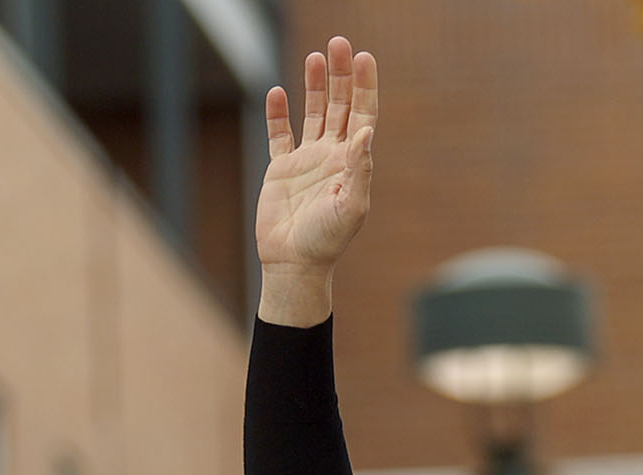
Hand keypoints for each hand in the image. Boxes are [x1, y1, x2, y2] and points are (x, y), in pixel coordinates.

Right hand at [256, 36, 376, 323]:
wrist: (294, 264)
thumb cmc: (326, 242)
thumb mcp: (350, 208)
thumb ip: (359, 169)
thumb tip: (364, 132)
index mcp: (353, 163)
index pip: (362, 115)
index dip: (365, 86)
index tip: (365, 58)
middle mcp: (332, 156)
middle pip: (339, 106)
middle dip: (341, 75)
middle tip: (339, 42)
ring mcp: (307, 160)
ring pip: (313, 113)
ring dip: (315, 85)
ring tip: (316, 56)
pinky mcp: (282, 169)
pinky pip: (279, 135)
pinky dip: (278, 114)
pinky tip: (277, 92)